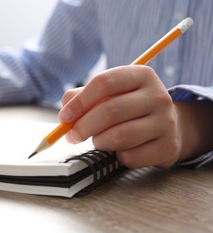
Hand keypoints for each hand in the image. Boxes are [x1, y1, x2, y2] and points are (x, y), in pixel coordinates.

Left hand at [59, 66, 183, 168]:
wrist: (167, 125)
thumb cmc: (128, 107)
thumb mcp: (109, 93)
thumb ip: (82, 97)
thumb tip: (66, 114)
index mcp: (141, 75)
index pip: (104, 82)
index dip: (79, 102)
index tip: (65, 117)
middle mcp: (158, 96)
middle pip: (110, 111)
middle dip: (83, 127)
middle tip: (73, 135)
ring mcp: (166, 122)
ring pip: (120, 137)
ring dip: (100, 142)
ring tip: (98, 140)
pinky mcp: (169, 147)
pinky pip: (131, 157)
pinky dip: (117, 156)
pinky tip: (120, 150)